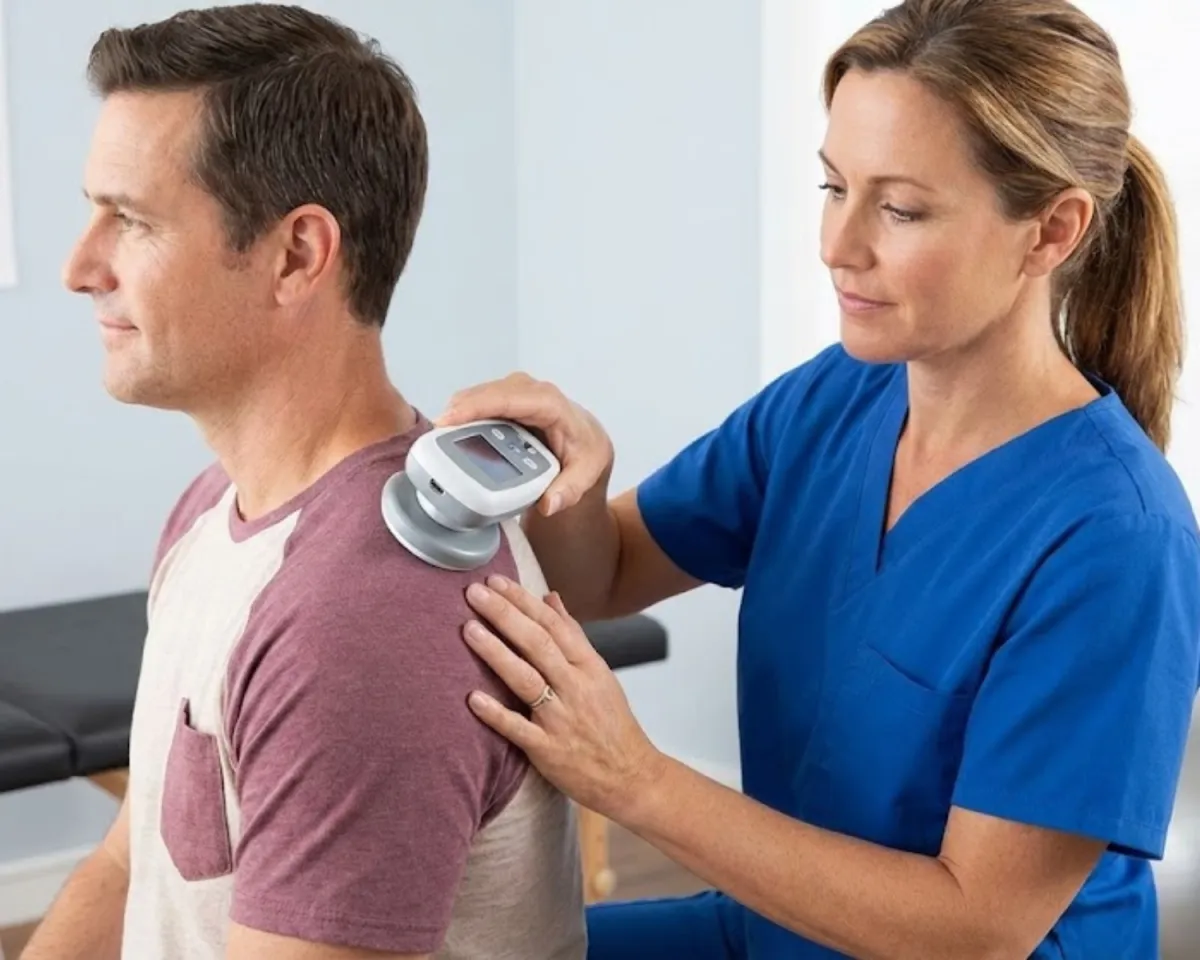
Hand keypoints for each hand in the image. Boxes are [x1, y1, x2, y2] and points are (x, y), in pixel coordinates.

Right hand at [436, 372, 612, 516]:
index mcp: (552, 404)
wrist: (586, 441)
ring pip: (478, 395)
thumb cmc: (585, 451)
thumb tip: (550, 503)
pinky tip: (447, 435)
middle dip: (458, 410)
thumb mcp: (586, 472)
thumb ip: (570, 490)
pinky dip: (461, 415)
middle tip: (433, 436)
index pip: (511, 398)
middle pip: (488, 393)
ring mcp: (515, 393)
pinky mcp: (504, 400)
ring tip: (435, 438)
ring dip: (456, 413)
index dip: (478, 406)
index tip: (451, 419)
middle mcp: (532, 392)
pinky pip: (478, 402)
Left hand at [461, 573, 663, 819]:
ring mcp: (561, 719)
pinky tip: (472, 698)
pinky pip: (519, 729)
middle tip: (474, 593)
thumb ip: (572, 635)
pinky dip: (496, 714)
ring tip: (468, 629)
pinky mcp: (548, 750)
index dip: (523, 601)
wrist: (631, 777)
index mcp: (589, 666)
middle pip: (538, 644)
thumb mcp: (599, 673)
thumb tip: (550, 597)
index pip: (553, 624)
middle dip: (505, 615)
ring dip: (496, 653)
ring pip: (526, 679)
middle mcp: (576, 688)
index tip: (496, 581)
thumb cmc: (612, 724)